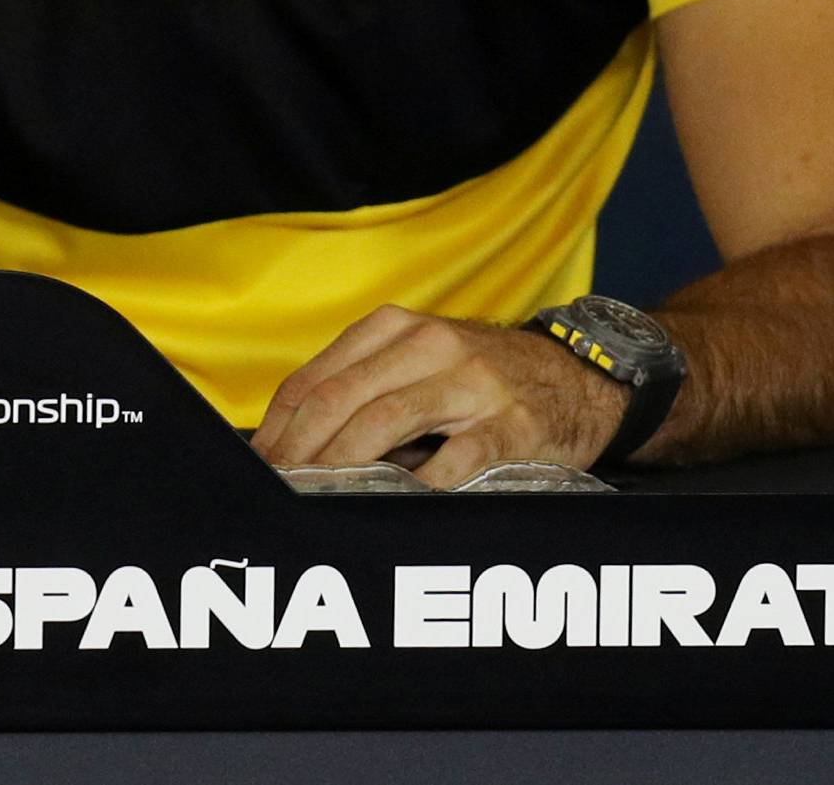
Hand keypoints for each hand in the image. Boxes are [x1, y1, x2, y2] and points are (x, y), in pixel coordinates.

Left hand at [250, 304, 626, 488]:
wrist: (574, 377)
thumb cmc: (477, 377)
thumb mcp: (417, 360)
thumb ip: (362, 387)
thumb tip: (290, 444)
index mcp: (395, 329)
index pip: (315, 379)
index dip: (279, 427)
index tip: (259, 466)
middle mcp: (429, 346)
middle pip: (341, 398)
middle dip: (299, 451)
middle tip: (277, 492)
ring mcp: (472, 384)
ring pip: (387, 421)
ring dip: (342, 466)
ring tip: (316, 498)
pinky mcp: (511, 424)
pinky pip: (458, 457)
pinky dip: (424, 484)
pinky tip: (400, 504)